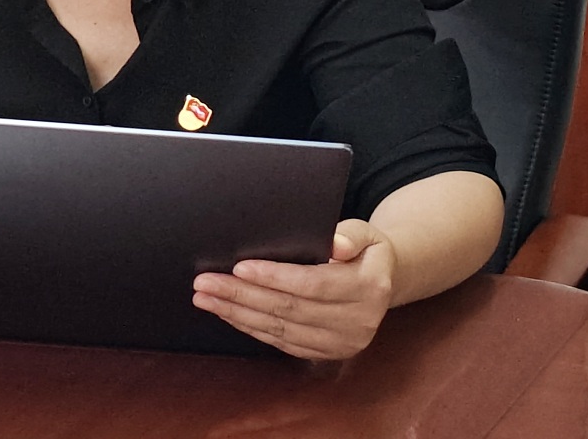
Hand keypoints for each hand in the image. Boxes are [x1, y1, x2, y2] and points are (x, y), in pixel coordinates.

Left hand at [191, 218, 396, 359]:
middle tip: (205, 283)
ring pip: (280, 330)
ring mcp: (341, 343)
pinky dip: (251, 328)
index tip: (239, 268)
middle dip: (242, 295)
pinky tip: (229, 314)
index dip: (273, 277)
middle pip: (289, 309)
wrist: (382, 284)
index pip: (312, 284)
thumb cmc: (365, 252)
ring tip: (206, 298)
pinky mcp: (325, 354)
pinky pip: (282, 342)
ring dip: (238, 314)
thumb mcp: (367, 234)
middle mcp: (357, 322)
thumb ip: (351, 235)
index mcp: (369, 288)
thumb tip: (334, 244)